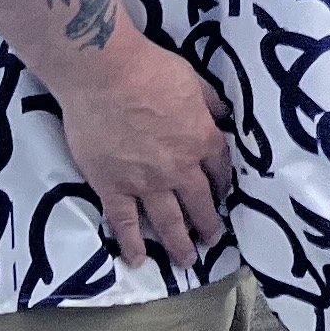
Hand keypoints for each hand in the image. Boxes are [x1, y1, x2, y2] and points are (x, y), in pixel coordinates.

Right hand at [49, 31, 236, 273]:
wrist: (105, 76)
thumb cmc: (151, 70)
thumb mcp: (194, 80)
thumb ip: (209, 102)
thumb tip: (224, 115)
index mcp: (202, 140)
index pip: (220, 170)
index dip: (223, 185)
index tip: (223, 196)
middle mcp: (179, 169)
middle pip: (199, 204)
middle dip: (208, 225)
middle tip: (213, 240)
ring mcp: (145, 183)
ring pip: (168, 222)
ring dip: (180, 244)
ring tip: (187, 261)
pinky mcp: (112, 188)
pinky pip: (125, 223)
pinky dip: (132, 244)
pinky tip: (138, 260)